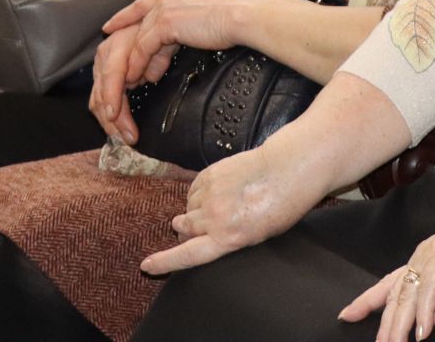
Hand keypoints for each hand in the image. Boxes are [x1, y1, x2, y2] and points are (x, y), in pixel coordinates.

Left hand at [89, 0, 249, 141]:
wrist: (243, 17)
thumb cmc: (234, 20)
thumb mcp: (203, 21)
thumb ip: (183, 29)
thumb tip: (173, 43)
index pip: (143, 4)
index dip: (125, 16)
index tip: (112, 25)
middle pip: (137, 22)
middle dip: (125, 44)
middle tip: (117, 63)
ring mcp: (165, 7)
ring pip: (138, 37)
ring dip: (133, 60)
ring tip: (128, 79)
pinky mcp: (167, 22)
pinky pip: (144, 46)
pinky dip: (138, 62)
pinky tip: (136, 75)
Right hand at [139, 144, 318, 275]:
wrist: (287, 168)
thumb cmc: (281, 205)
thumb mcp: (257, 235)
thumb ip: (228, 239)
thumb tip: (205, 238)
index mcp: (228, 238)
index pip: (188, 255)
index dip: (165, 262)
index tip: (147, 265)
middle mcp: (214, 217)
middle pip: (183, 230)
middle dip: (186, 232)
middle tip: (204, 227)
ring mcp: (209, 194)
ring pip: (187, 209)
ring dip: (194, 211)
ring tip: (220, 205)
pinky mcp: (208, 174)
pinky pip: (192, 190)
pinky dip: (199, 194)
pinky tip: (218, 191)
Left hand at [337, 201, 434, 341]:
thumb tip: (428, 323)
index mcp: (425, 265)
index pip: (390, 286)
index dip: (368, 301)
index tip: (347, 314)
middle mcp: (421, 258)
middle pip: (395, 295)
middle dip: (384, 323)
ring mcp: (430, 255)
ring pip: (407, 293)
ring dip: (399, 323)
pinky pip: (429, 287)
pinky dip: (424, 310)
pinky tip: (422, 331)